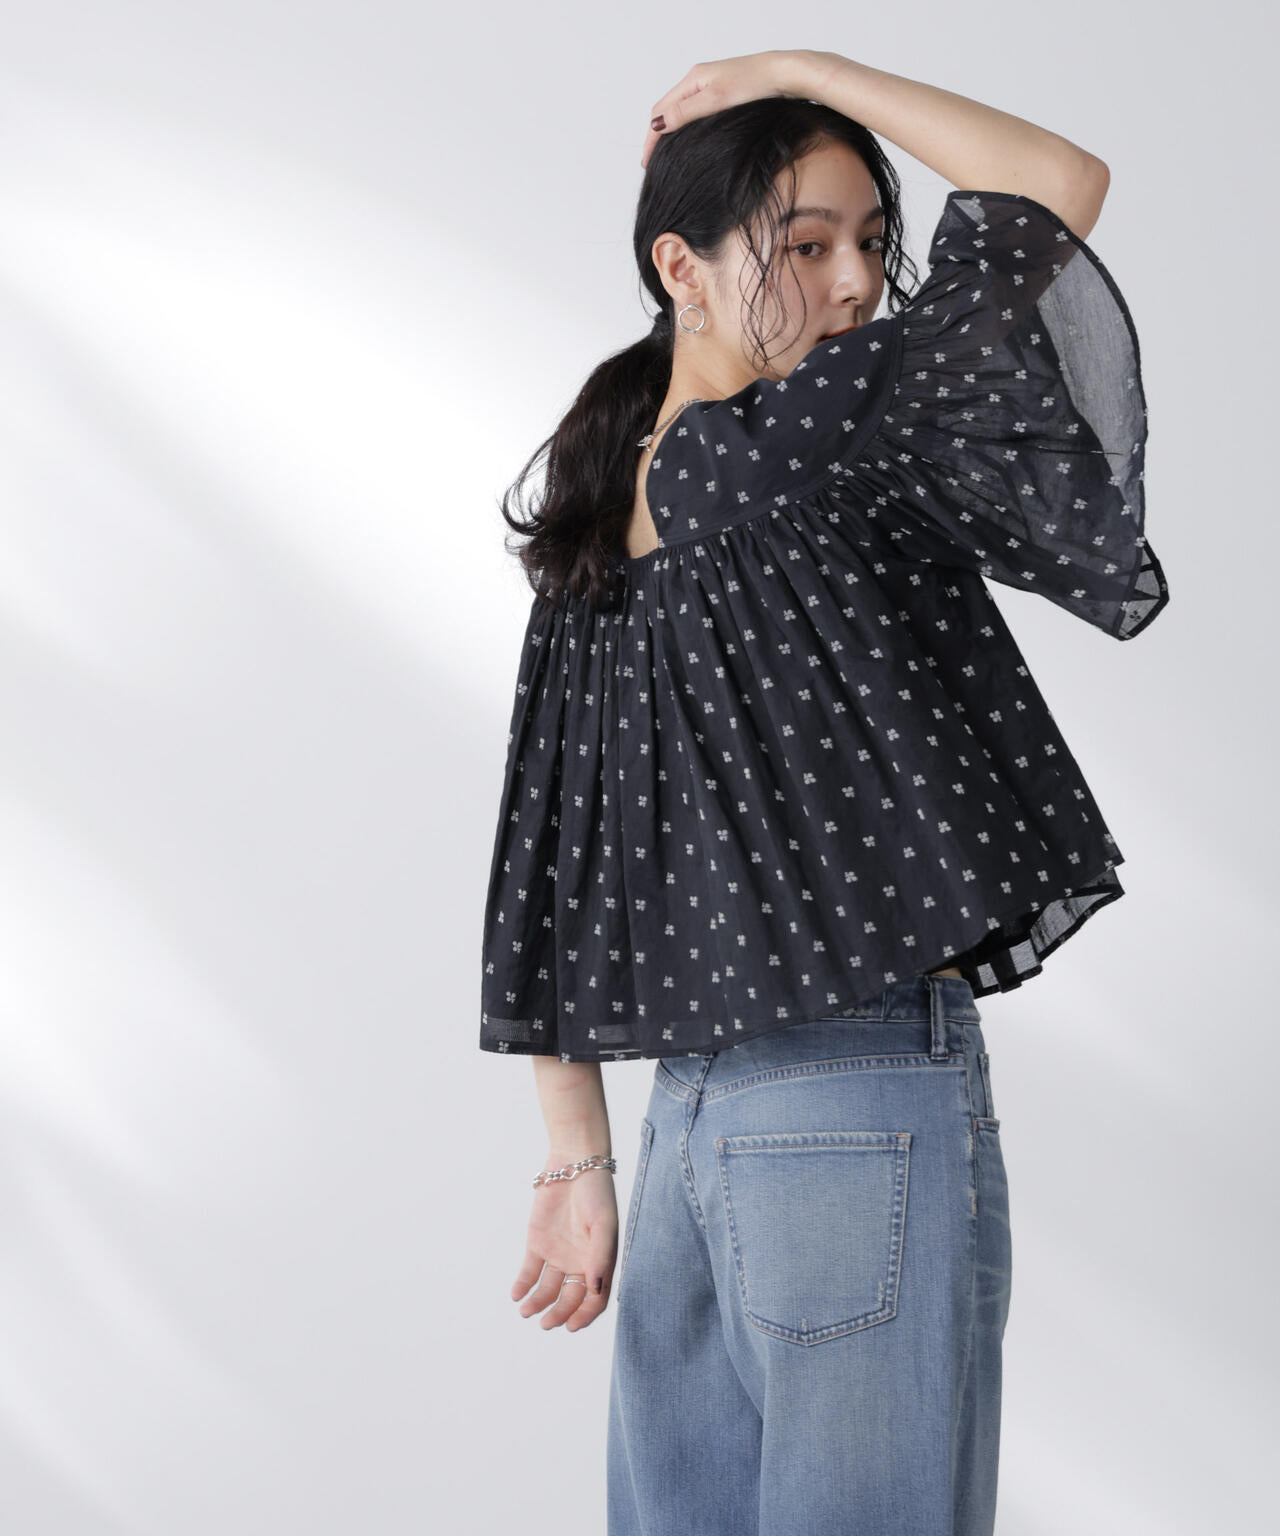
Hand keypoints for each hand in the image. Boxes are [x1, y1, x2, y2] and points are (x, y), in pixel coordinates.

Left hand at [511, 1161, 618, 1331]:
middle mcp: (580, 1262)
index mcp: (600, 1262)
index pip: (595, 1299)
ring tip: (526, 1312)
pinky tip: (517, 1294)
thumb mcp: (603, 1224)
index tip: (571, 1326)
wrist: (574, 1163)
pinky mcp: (538, 1244)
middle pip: (570, 1299)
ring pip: (548, 1289)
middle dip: (559, 1314)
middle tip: (546, 1324)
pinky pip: (530, 1271)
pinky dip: (523, 1285)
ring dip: (538, 1303)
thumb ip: (600, 1257)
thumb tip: (595, 1290)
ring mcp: (558, 1254)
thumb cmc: (596, 1193)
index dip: (585, 1315)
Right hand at [640, 49, 838, 168]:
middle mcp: (699, 80)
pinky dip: (687, 127)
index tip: (647, 163)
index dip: (651, 138)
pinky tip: (693, 141)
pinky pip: (696, 112)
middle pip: (667, 109)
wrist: (786, 74)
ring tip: (669, 155)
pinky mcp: (725, 94)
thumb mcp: (715, 100)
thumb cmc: (755, 84)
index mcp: (692, 79)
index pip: (660, 111)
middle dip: (657, 135)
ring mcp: (712, 86)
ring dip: (672, 132)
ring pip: (681, 111)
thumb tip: (656, 125)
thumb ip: (685, 113)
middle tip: (654, 163)